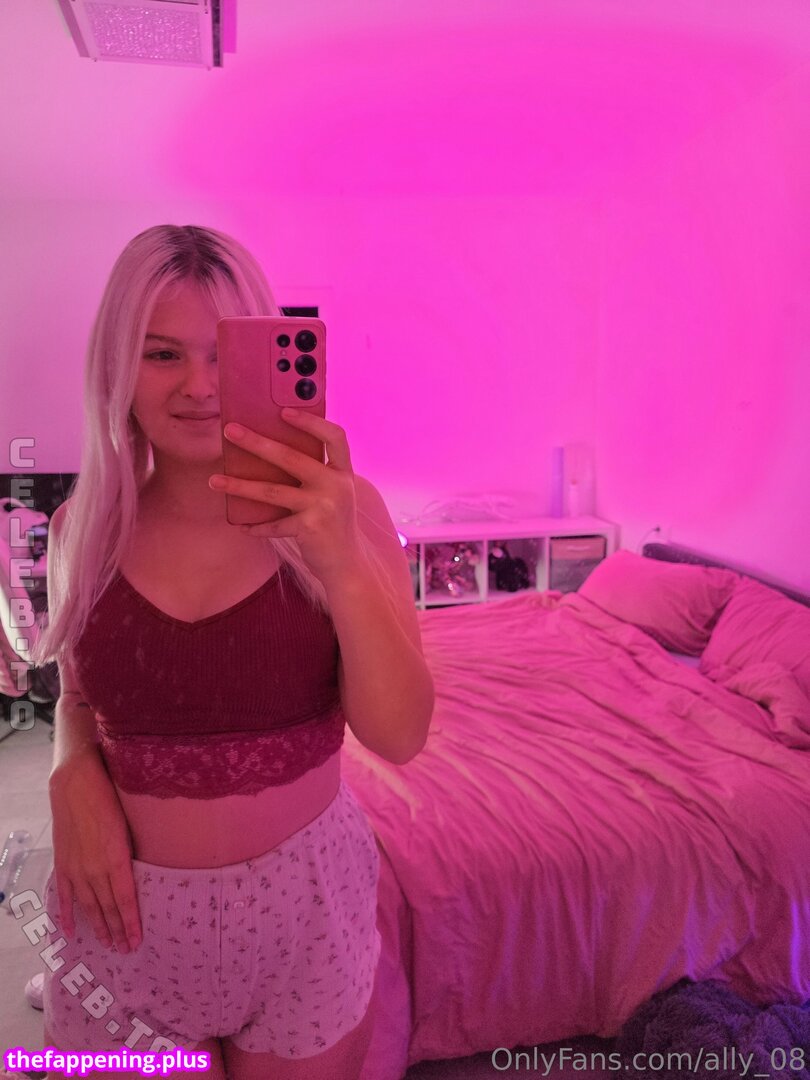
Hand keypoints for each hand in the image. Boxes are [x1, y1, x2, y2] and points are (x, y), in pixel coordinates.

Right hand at [49, 752, 141, 953]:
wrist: (76, 784)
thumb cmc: (111, 797)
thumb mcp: (130, 825)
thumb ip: (133, 852)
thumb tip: (142, 871)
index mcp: (116, 860)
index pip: (125, 900)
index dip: (130, 923)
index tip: (136, 941)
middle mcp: (95, 869)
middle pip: (108, 908)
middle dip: (117, 931)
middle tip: (124, 950)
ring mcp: (77, 868)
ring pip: (89, 906)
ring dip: (98, 926)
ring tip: (106, 944)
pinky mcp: (63, 863)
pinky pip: (65, 896)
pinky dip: (67, 914)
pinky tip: (70, 931)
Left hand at [209, 409, 364, 584]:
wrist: (348, 564)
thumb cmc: (333, 525)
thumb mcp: (332, 494)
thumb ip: (314, 474)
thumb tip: (267, 453)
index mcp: (343, 472)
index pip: (334, 437)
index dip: (311, 422)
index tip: (284, 410)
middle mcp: (336, 485)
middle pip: (291, 457)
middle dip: (256, 442)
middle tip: (229, 431)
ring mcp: (324, 506)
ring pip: (272, 490)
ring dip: (239, 485)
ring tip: (213, 481)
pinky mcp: (310, 528)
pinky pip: (273, 524)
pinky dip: (255, 526)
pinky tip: (241, 525)